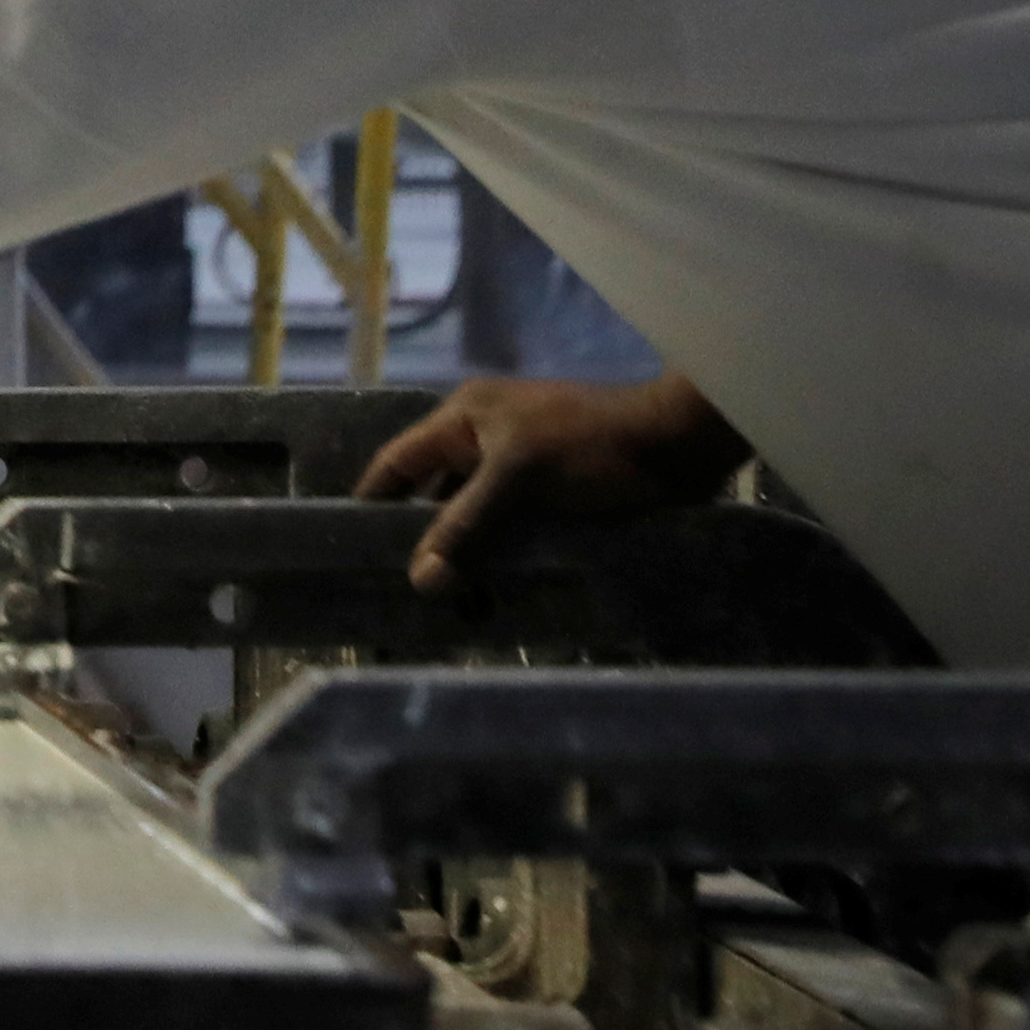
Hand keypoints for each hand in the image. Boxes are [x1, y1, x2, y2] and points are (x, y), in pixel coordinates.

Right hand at [357, 371, 744, 590]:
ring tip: (464, 609)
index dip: (373, 501)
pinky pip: (511, 526)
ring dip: (468, 557)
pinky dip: (501, 557)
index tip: (351, 547)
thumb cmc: (590, 450)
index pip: (399, 461)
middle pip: (435, 494)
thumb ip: (467, 528)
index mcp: (464, 419)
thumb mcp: (520, 482)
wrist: (678, 445)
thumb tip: (420, 580)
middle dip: (425, 543)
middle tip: (413, 596)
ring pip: (475, 516)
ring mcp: (520, 465)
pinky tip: (501, 594)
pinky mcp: (554, 491)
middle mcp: (484, 438)